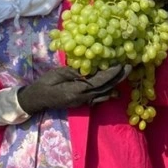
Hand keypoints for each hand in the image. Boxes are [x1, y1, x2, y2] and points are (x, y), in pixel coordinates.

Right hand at [17, 64, 131, 114]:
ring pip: (104, 93)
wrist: (37, 99)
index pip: (99, 81)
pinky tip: (115, 89)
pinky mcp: (82, 103)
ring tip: (126, 74)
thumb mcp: (60, 73)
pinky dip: (107, 93)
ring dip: (115, 84)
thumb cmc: (45, 83)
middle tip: (130, 67)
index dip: (110, 73)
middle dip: (118, 77)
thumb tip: (90, 69)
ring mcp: (83, 102)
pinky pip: (98, 98)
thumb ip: (75, 72)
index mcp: (77, 90)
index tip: (121, 65)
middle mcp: (83, 98)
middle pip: (105, 87)